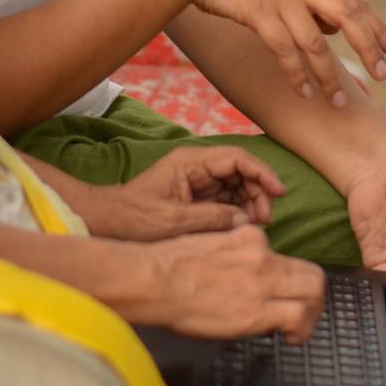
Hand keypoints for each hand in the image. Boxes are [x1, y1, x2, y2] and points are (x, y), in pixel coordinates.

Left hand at [84, 147, 285, 241]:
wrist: (107, 224)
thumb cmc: (133, 219)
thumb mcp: (172, 221)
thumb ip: (211, 219)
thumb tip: (245, 221)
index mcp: (190, 162)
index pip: (236, 158)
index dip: (261, 172)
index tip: (278, 192)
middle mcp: (197, 167)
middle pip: (241, 171)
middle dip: (258, 192)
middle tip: (265, 219)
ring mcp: (198, 182)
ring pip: (237, 186)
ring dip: (251, 203)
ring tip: (257, 226)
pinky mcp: (197, 199)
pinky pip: (227, 201)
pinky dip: (239, 213)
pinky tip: (244, 228)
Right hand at [123, 225, 325, 342]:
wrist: (155, 279)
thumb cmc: (168, 265)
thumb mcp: (208, 243)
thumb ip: (232, 252)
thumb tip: (241, 275)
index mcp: (249, 237)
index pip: (287, 259)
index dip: (289, 282)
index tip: (280, 296)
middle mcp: (262, 256)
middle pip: (312, 274)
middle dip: (314, 297)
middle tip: (305, 314)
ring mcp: (262, 282)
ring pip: (313, 293)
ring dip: (312, 314)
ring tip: (300, 329)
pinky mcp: (256, 310)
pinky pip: (297, 317)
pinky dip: (301, 330)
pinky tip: (290, 338)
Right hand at [158, 0, 385, 105]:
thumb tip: (337, 26)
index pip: (354, 2)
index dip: (378, 27)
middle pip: (348, 15)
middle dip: (370, 46)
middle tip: (383, 76)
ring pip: (315, 41)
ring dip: (329, 75)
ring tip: (340, 102)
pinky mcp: (256, 10)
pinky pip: (283, 48)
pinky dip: (296, 73)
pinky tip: (304, 93)